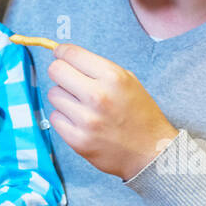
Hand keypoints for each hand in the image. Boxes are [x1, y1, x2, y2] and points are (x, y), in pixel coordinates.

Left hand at [46, 42, 177, 179]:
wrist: (152, 153)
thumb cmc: (139, 115)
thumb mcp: (128, 81)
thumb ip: (97, 68)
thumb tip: (65, 56)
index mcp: (112, 77)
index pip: (71, 53)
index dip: (61, 52)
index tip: (59, 54)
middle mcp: (98, 96)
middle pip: (55, 71)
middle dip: (60, 73)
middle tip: (68, 80)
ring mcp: (86, 120)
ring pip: (53, 94)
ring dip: (64, 98)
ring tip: (81, 106)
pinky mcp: (78, 140)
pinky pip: (55, 118)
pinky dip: (64, 118)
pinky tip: (80, 121)